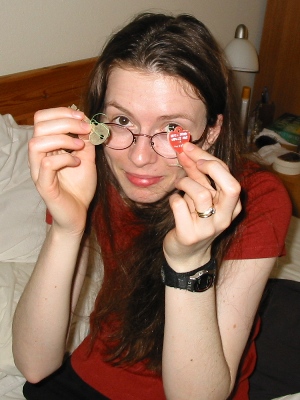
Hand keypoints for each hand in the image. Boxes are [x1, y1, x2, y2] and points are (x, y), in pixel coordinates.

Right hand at [29, 107, 96, 234]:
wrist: (79, 213)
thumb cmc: (79, 187)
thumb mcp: (87, 158)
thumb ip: (86, 140)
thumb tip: (88, 120)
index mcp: (47, 146)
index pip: (42, 118)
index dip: (62, 112)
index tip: (83, 117)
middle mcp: (38, 156)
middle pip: (39, 125)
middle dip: (66, 121)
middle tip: (86, 129)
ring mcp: (39, 171)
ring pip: (37, 143)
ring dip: (63, 139)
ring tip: (80, 147)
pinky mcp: (44, 185)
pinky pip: (47, 164)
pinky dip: (64, 158)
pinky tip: (77, 162)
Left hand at [163, 142, 241, 271]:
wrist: (186, 254)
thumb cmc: (193, 218)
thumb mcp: (199, 196)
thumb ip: (197, 175)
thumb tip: (186, 150)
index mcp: (232, 206)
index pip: (229, 176)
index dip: (209, 159)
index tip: (190, 149)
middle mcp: (225, 217)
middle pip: (230, 186)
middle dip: (209, 167)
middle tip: (188, 159)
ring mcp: (209, 228)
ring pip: (200, 194)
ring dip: (185, 183)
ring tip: (179, 186)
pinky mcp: (190, 235)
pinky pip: (179, 205)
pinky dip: (173, 198)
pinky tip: (175, 203)